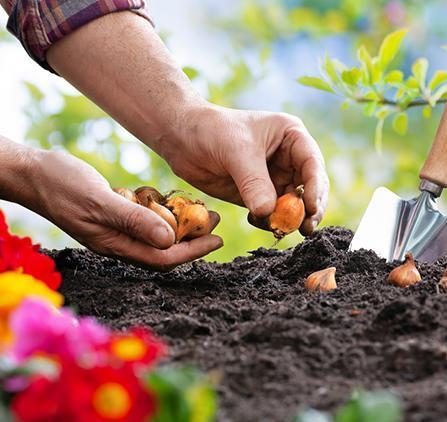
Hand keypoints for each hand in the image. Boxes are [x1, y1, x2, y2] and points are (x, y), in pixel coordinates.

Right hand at [24, 149, 222, 269]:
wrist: (32, 173)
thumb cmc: (61, 185)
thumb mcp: (100, 201)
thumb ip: (134, 220)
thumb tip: (170, 241)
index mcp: (115, 245)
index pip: (163, 259)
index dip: (194, 252)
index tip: (218, 239)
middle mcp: (117, 243)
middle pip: (164, 250)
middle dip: (193, 239)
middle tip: (217, 219)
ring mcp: (114, 230)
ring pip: (156, 236)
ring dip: (181, 225)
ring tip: (203, 210)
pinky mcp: (112, 215)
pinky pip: (144, 221)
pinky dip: (162, 214)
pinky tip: (173, 201)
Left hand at [160, 105, 328, 234]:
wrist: (181, 137)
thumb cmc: (211, 130)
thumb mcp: (237, 152)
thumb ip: (254, 183)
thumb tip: (268, 213)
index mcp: (292, 137)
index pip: (312, 164)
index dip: (316, 187)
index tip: (312, 209)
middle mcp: (289, 158)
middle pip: (310, 188)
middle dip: (309, 209)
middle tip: (305, 229)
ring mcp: (274, 178)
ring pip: (293, 204)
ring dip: (289, 219)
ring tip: (279, 229)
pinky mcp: (258, 194)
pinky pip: (272, 213)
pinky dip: (269, 222)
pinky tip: (257, 222)